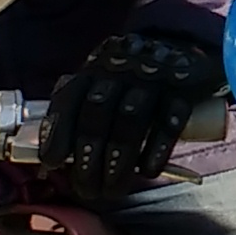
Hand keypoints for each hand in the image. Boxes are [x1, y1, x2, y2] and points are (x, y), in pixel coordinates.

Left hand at [37, 29, 226, 199]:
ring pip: (130, 119)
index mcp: (94, 70)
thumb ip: (81, 111)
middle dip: (88, 156)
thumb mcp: (102, 82)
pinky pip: (169, 121)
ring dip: (119, 159)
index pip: (69, 100)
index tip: (52, 164)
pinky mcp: (183, 88)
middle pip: (98, 113)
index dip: (57, 132)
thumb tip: (59, 158)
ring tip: (114, 189)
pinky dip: (157, 149)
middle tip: (87, 190)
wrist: (181, 44)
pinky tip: (149, 171)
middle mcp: (120, 70)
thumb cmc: (131, 78)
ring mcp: (153, 78)